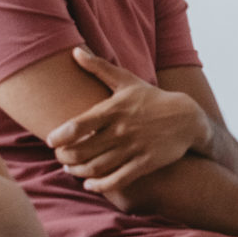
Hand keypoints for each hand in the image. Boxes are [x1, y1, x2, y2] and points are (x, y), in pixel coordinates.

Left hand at [49, 49, 211, 194]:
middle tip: (60, 157)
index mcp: (114, 109)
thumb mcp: (127, 81)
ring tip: (72, 169)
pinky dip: (100, 185)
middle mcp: (122, 130)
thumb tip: (74, 51)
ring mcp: (134, 148)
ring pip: (96, 167)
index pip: (78, 126)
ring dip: (78, 172)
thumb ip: (99, 67)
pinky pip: (117, 180)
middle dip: (65, 157)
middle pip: (82, 151)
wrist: (187, 118)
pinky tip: (90, 185)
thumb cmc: (152, 98)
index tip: (50, 141)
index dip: (59, 136)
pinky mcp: (145, 163)